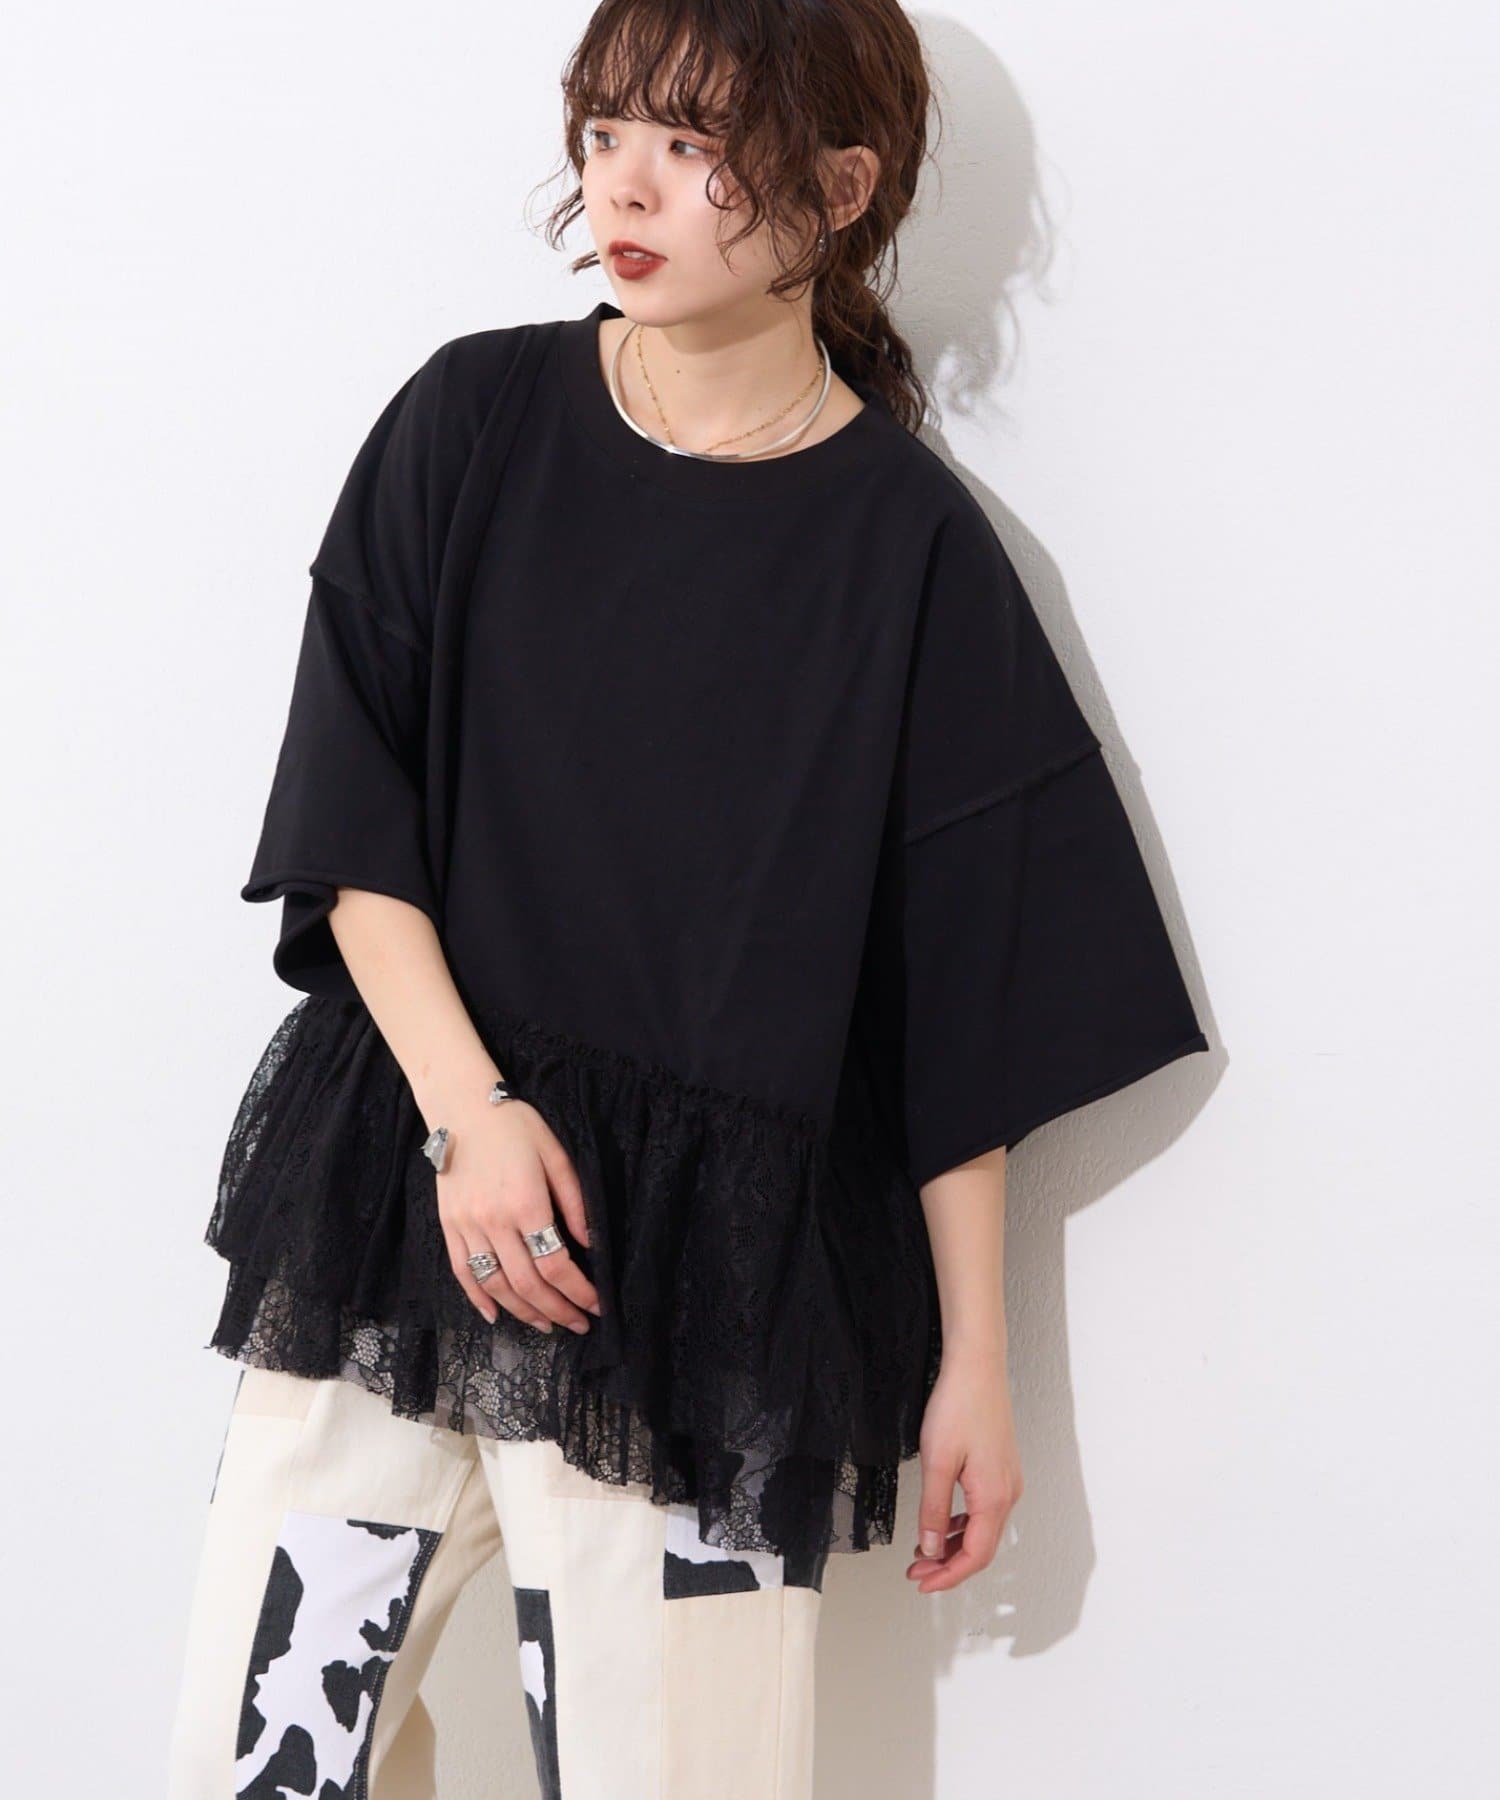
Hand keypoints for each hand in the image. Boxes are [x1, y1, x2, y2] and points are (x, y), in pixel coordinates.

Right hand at [435, 1097, 601, 1335]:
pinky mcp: (448, 1226)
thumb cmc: (516, 1126)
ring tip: (547, 1324)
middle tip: (578, 1324)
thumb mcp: (556, 1155)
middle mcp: (494, 1221)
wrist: (463, 1107)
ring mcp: (467, 1226)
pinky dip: (478, 1299)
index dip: (579, 1291)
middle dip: (557, 1310)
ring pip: (495, 1285)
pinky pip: (462, 1272)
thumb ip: (574, 1202)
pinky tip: (496, 1316)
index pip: (555, 1264)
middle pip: (527, 1283)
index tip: (597, 1305)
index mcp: (526, 1203)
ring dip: (523, 1312)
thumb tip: (589, 1243)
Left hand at [906, 1343, 1021, 1592]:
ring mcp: (1007, 1481)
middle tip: (915, 1571)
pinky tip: (941, 1522)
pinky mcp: (1001, 1468)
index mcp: (994, 1498)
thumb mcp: (937, 1462)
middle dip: (948, 1565)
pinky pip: (983, 1510)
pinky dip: (961, 1524)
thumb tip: (930, 1547)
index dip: (948, 1576)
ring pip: (982, 1529)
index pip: (975, 1556)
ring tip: (922, 1550)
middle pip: (981, 1547)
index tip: (922, 1583)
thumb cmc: (958, 1407)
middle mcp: (1008, 1494)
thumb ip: (933, 1510)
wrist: (977, 1366)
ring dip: (953, 1545)